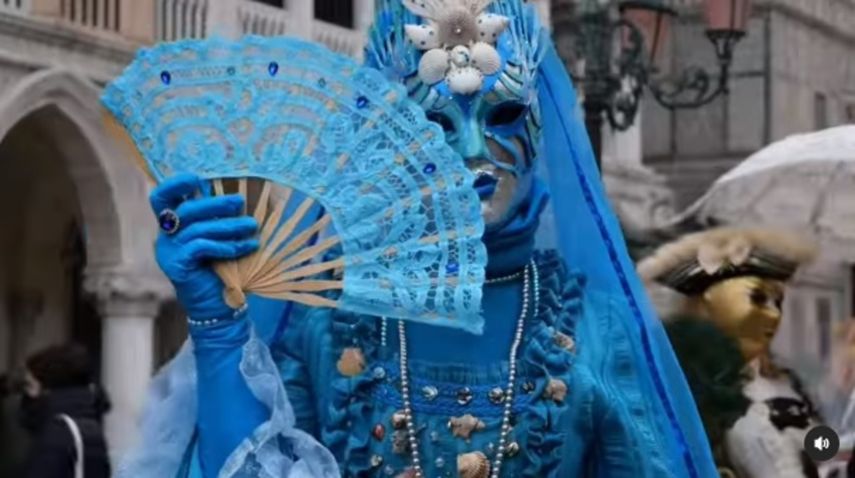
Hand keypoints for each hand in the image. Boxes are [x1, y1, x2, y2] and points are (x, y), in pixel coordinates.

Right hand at [150, 173, 258, 320]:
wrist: (217, 307)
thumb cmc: (221, 269)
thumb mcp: (219, 239)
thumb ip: (218, 219)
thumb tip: (237, 196)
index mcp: (173, 227)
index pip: (162, 198)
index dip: (175, 184)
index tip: (196, 178)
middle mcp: (165, 238)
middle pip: (186, 210)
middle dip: (216, 204)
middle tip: (240, 202)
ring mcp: (168, 252)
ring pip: (198, 229)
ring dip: (229, 226)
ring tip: (252, 227)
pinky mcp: (176, 266)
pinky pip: (200, 247)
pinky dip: (224, 245)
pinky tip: (244, 247)